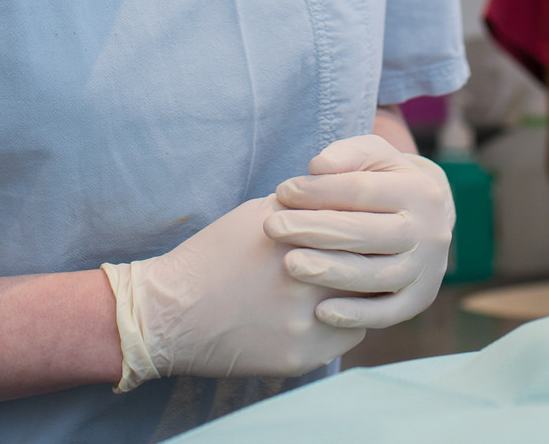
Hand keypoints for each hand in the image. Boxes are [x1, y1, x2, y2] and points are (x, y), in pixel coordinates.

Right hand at [100, 196, 363, 390]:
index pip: (358, 231)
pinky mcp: (300, 357)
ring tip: (358, 285)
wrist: (170, 314)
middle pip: (365, 270)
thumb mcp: (256, 214)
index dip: (368, 229)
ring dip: (363, 298)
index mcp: (295, 239)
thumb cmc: (213, 255)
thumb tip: (345, 191)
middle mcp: (303, 281)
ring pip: (363, 308)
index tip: (372, 226)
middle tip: (378, 256)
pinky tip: (330, 313)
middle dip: (373, 263)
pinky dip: (344, 325)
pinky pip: (344, 339)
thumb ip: (304, 205)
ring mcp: (304, 324)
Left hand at [265, 134, 454, 330]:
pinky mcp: (420, 300)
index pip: (363, 190)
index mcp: (420, 191)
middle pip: (367, 233)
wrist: (423, 221)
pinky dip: (355, 316)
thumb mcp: (372, 157)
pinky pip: (387, 313)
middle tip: (273, 228)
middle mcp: (430, 232)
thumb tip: (318, 166)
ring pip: (375, 275)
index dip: (319, 190)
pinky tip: (319, 312)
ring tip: (288, 264)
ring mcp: (428, 269)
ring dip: (330, 272)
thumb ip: (347, 154)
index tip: (282, 191)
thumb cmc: (382, 183)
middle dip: (316, 230)